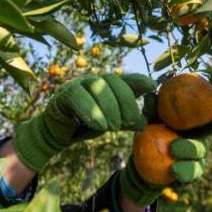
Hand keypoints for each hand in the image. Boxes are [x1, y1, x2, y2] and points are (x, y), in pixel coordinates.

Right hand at [13, 73, 155, 171]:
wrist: (59, 132)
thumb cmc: (87, 123)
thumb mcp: (111, 121)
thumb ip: (127, 120)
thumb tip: (145, 122)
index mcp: (108, 85)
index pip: (126, 79)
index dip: (139, 80)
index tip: (152, 86)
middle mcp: (94, 80)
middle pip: (113, 81)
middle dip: (125, 100)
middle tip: (132, 121)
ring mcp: (78, 84)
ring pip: (97, 87)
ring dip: (109, 107)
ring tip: (115, 127)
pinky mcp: (63, 94)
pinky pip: (77, 96)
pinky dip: (90, 110)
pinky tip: (100, 126)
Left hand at [120, 101, 211, 205]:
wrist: (140, 163)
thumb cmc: (147, 135)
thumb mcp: (147, 120)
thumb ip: (150, 109)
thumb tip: (150, 96)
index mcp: (193, 123)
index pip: (210, 112)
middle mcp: (199, 138)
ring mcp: (197, 158)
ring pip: (200, 153)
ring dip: (188, 151)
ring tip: (172, 149)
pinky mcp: (190, 176)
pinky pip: (191, 174)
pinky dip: (183, 172)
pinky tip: (173, 171)